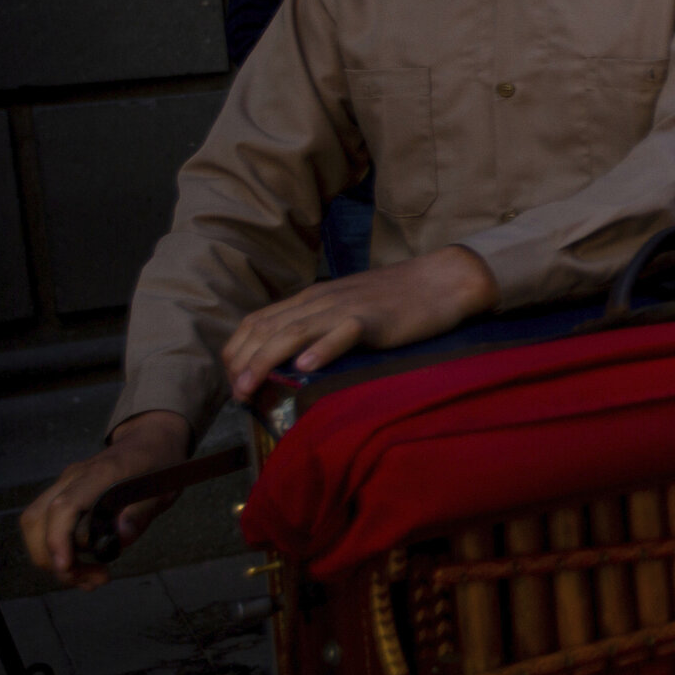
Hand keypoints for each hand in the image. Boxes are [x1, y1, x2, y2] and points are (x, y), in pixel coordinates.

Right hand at [21, 410, 188, 588]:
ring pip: (36, 524)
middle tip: (92, 580)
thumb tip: (120, 538)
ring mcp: (66, 482)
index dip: (58, 539)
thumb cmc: (161, 464)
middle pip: (39, 519)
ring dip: (54, 558)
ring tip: (90, 578)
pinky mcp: (64, 492)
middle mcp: (75, 476)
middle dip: (55, 559)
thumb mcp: (166, 489)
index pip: (64, 506)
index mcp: (103, 473)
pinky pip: (47, 523)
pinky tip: (84, 565)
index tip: (66, 568)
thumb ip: (142, 513)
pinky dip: (58, 549)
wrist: (151, 439)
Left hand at [220, 245, 497, 401]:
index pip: (258, 320)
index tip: (232, 379)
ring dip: (266, 360)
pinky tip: (306, 367)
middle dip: (243, 362)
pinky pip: (343, 332)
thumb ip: (321, 327)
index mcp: (312, 298)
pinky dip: (322, 349)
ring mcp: (346, 307)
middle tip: (235, 394)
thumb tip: (294, 360)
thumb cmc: (398, 300)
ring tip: (250, 387)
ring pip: (295, 331)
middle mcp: (321, 300)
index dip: (237, 349)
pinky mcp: (374, 318)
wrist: (442, 280)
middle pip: (268, 328)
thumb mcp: (348, 308)